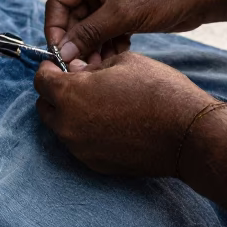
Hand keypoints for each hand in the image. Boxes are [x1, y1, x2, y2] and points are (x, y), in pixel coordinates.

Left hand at [34, 52, 213, 176]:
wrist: (186, 134)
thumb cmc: (158, 91)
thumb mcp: (123, 62)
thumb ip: (90, 67)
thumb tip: (75, 70)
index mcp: (70, 94)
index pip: (40, 80)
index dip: (48, 68)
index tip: (59, 65)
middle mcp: (68, 125)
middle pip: (45, 107)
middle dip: (56, 93)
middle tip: (77, 83)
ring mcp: (80, 148)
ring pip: (62, 127)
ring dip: (70, 113)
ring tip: (98, 103)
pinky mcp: (95, 164)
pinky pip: (80, 144)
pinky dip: (86, 132)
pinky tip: (110, 122)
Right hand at [44, 0, 213, 63]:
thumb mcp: (122, 15)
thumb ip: (89, 34)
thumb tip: (63, 53)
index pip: (59, 2)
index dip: (56, 29)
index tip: (59, 54)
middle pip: (73, 18)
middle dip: (77, 43)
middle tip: (81, 67)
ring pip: (89, 28)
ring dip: (92, 48)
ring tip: (99, 66)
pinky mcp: (122, 10)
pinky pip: (104, 31)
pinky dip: (107, 45)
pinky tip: (116, 56)